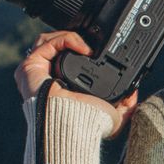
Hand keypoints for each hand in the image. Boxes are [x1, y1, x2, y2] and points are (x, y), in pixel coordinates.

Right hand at [15, 29, 139, 138]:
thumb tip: (133, 93)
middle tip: (93, 43)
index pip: (67, 61)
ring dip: (70, 37)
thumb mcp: (115, 116)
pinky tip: (83, 47)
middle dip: (76, 39)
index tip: (99, 48)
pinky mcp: (31, 66)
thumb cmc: (88, 125)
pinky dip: (67, 39)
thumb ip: (126, 104)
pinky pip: (47, 43)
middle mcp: (48, 79)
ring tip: (88, 46)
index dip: (82, 49)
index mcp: (63, 88)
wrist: (74, 125)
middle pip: (57, 47)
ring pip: (49, 41)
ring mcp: (38, 72)